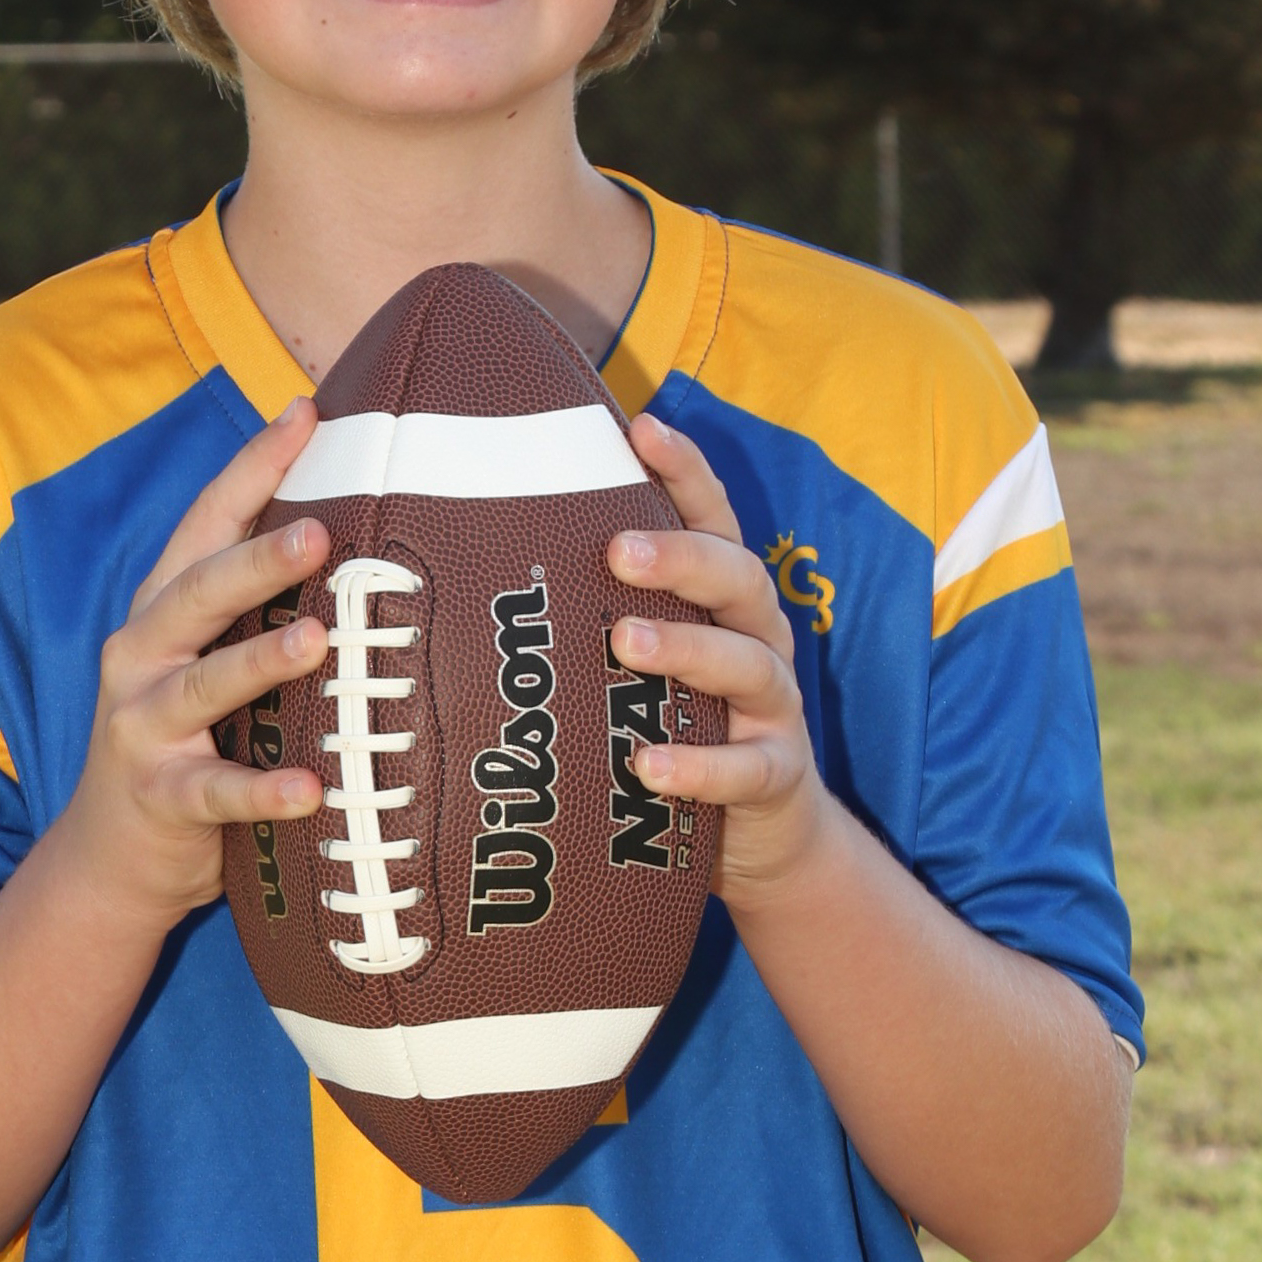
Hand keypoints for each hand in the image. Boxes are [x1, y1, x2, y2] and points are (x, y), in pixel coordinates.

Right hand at [57, 399, 331, 943]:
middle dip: (256, 560)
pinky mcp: (162, 798)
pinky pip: (214, 791)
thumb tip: (352, 527)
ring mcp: (144, 726)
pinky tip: (308, 789)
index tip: (305, 413)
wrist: (114, 852)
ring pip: (202, 684)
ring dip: (258, 661)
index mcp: (163, 608)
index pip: (206, 522)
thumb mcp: (207, 656)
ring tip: (317, 642)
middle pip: (198, 593)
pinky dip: (261, 791)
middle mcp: (142, 654)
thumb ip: (256, 605)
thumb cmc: (188, 734)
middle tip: (319, 533)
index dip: (252, 466)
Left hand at [606, 413, 826, 911]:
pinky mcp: (777, 775)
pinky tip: (649, 764)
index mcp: (726, 602)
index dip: (686, 472)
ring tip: (624, 641)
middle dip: (681, 556)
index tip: (642, 427)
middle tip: (618, 548)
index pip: (715, 521)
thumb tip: (485, 571)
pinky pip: (746, 768)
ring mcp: (774, 708)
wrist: (764, 834)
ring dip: (685, 647)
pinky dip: (700, 765)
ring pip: (745, 663)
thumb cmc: (684, 724)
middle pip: (737, 577)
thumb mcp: (649, 666)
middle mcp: (759, 640)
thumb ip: (600, 616)